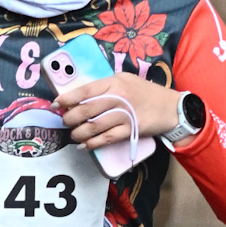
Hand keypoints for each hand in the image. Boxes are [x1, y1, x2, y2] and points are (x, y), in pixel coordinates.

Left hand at [55, 73, 178, 146]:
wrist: (171, 108)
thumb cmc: (145, 93)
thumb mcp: (126, 80)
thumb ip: (105, 86)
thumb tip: (80, 96)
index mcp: (114, 82)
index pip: (85, 90)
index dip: (67, 98)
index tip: (55, 105)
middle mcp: (118, 97)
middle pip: (87, 110)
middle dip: (70, 118)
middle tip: (65, 122)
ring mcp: (125, 115)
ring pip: (94, 126)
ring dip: (79, 133)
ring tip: (73, 135)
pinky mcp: (130, 130)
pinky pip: (106, 139)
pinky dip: (92, 144)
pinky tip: (84, 146)